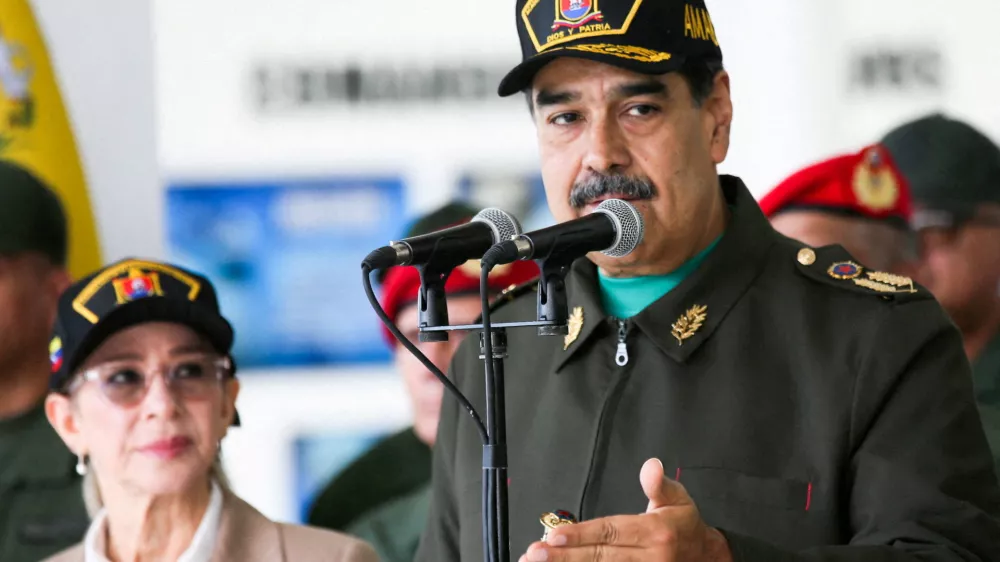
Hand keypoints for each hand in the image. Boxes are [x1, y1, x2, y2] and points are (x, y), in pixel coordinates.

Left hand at [519, 458, 731, 561]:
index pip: (611, 532)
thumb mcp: (678, 498)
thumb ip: (659, 484)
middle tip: (535, 553)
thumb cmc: (684, 525)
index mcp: (655, 533)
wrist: (707, 557)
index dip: (582, 534)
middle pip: (600, 557)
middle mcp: (649, 558)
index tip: (555, 535)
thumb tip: (650, 466)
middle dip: (564, 557)